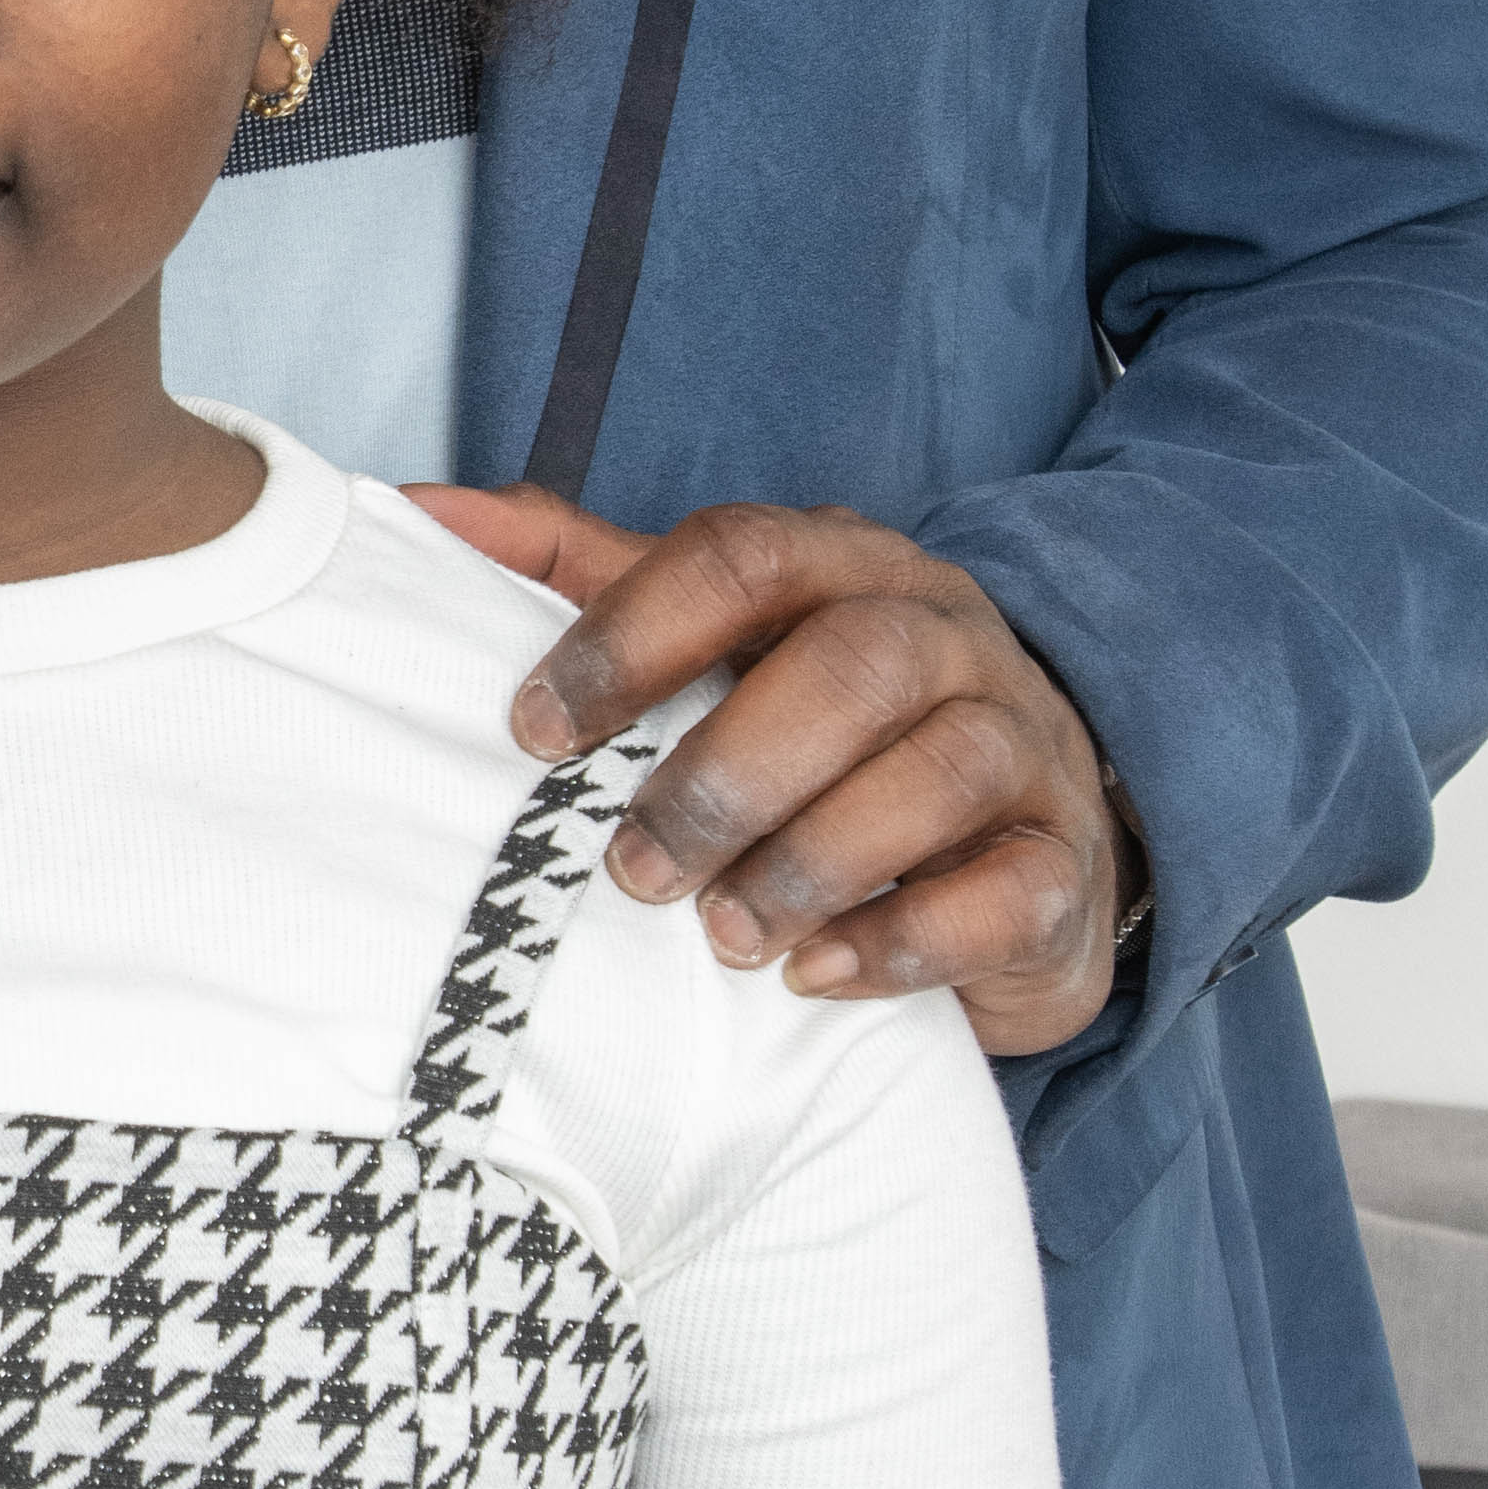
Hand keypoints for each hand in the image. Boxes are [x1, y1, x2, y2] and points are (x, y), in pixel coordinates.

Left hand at [414, 486, 1139, 1053]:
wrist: (1013, 831)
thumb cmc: (826, 731)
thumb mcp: (715, 641)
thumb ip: (583, 577)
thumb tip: (422, 511)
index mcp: (845, 566)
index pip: (742, 555)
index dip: (629, 634)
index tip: (535, 730)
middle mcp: (945, 635)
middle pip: (853, 663)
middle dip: (728, 770)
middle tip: (634, 868)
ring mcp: (1021, 745)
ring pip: (938, 773)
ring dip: (809, 860)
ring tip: (721, 935)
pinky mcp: (1065, 866)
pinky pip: (1009, 892)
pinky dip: (904, 941)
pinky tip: (814, 977)